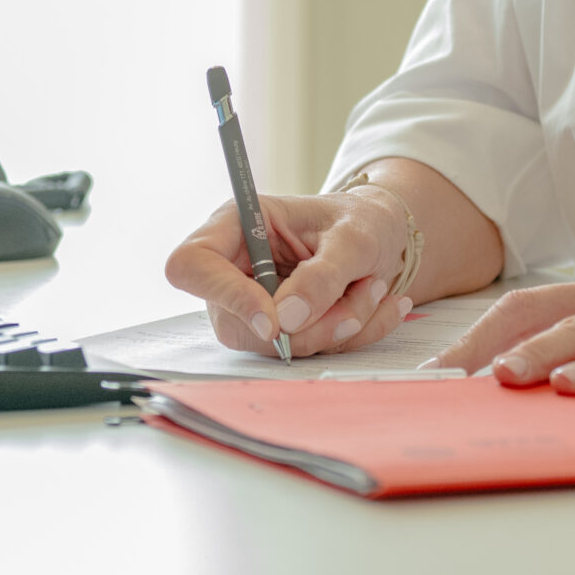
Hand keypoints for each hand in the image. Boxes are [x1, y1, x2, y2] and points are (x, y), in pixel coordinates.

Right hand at [163, 189, 412, 359]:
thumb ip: (322, 274)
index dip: (223, 295)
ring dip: (334, 328)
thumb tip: (286, 319)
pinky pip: (304, 353)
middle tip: (359, 297)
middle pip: (234, 323)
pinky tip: (374, 304)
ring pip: (273, 346)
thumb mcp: (354, 236)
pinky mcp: (280, 331)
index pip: (191, 265)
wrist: (383, 235)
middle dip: (305, 325)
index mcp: (237, 226)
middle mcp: (235, 269)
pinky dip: (346, 336)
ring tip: (372, 287)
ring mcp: (253, 306)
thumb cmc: (361, 221)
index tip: (272, 319)